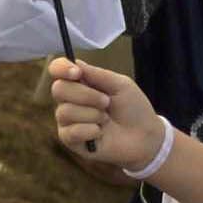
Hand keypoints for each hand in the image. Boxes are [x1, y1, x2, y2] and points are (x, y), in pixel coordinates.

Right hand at [48, 57, 169, 170]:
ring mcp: (68, 120)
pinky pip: (71, 132)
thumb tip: (75, 63)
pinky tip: (100, 133)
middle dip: (85, 95)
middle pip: (58, 89)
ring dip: (92, 114)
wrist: (144, 137)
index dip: (61, 68)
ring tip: (106, 119)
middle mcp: (69, 100)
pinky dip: (90, 130)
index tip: (76, 73)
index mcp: (80, 83)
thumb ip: (97, 74)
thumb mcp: (121, 85)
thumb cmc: (133, 109)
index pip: (57, 69)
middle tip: (106, 102)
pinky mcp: (70, 140)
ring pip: (65, 112)